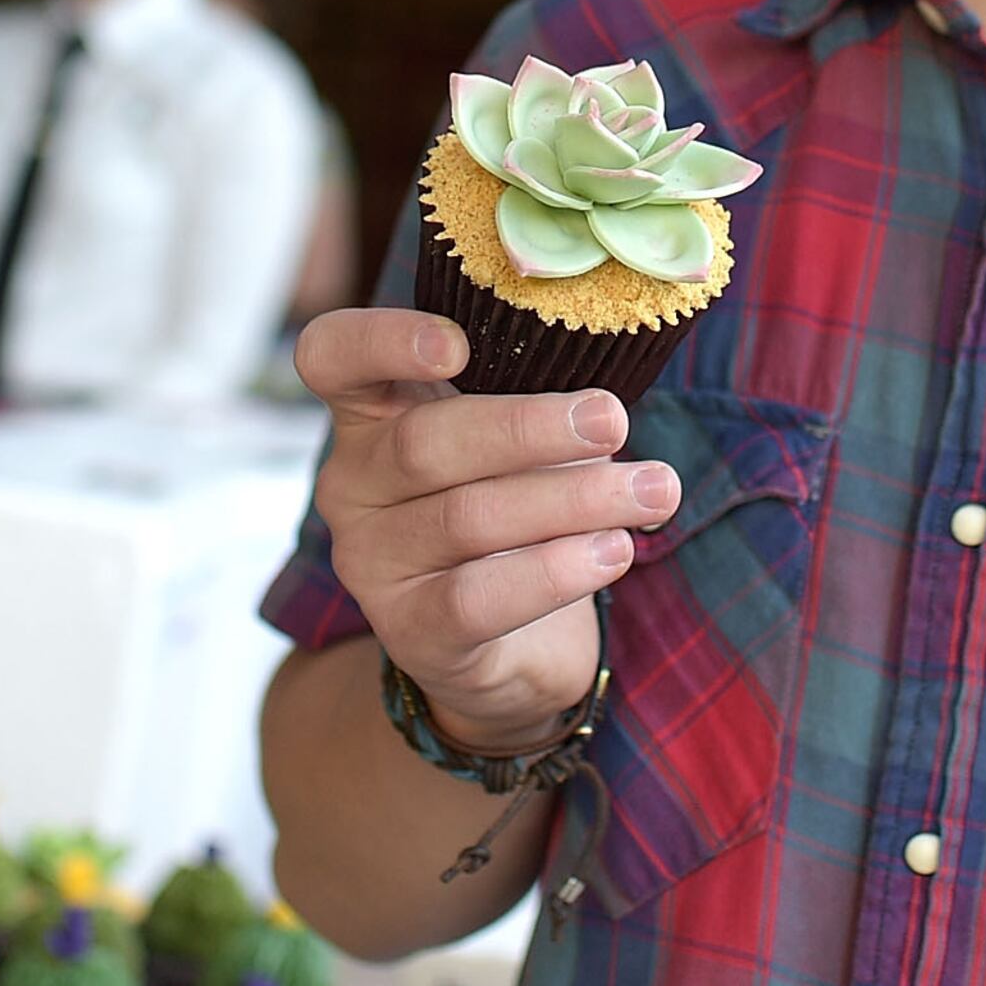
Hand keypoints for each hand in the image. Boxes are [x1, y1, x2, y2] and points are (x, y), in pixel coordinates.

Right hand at [296, 307, 675, 752]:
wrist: (514, 644)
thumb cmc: (519, 512)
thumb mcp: (521, 444)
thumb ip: (541, 403)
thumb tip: (607, 404)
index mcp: (373, 415)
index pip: (333, 358)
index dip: (383, 342)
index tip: (458, 346)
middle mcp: (354, 485)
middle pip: (423, 444)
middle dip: (527, 429)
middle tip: (611, 420)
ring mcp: (373, 563)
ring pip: (466, 519)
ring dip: (574, 500)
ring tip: (653, 490)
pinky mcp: (412, 632)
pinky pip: (479, 598)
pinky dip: (556, 570)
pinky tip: (614, 551)